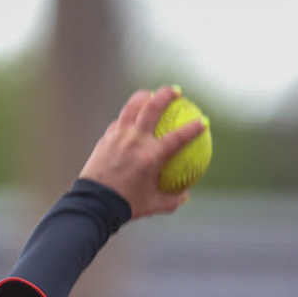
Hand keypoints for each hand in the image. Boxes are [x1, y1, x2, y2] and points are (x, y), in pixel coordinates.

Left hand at [78, 86, 208, 218]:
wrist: (94, 204)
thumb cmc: (126, 205)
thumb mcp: (153, 205)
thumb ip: (173, 200)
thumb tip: (186, 195)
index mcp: (150, 156)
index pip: (177, 137)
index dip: (193, 128)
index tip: (203, 121)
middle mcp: (135, 141)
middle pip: (152, 108)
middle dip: (165, 94)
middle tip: (175, 90)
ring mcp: (118, 137)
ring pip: (131, 108)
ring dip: (142, 97)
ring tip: (149, 94)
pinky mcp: (105, 139)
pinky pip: (118, 123)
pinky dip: (126, 118)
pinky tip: (129, 120)